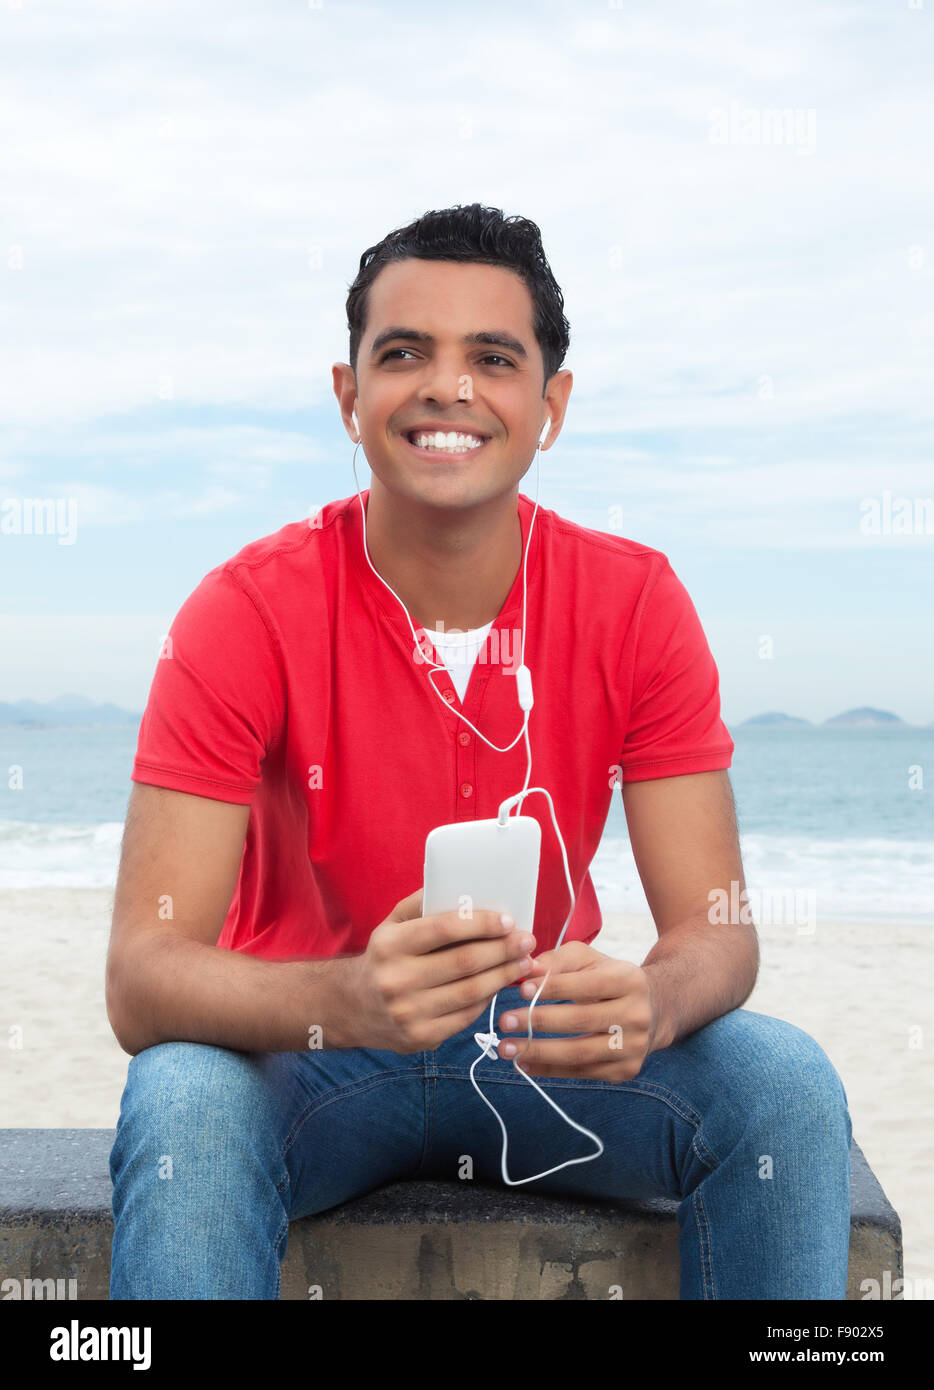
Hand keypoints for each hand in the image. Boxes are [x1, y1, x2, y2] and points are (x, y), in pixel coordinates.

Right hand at [340, 889, 535, 1053]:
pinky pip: (466, 1016)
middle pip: (465, 962)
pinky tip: (500, 984)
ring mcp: (409, 1013)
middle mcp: (397, 980)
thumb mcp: (392, 924)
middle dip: (503, 949)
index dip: (482, 923)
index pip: (444, 929)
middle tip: (528, 939)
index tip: (509, 920)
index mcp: (390, 945)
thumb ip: (423, 903)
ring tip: (523, 961)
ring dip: (504, 975)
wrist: (350, 1008)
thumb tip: (466, 887)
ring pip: (472, 992)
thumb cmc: (383, 957)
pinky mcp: (420, 1038)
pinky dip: (488, 999)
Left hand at [495, 941, 657, 1080]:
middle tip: (504, 1020)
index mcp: (630, 981)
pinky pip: (581, 1072)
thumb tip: (530, 969)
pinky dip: (548, 1069)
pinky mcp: (624, 1071)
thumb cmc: (609, 979)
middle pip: (581, 1021)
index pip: (587, 985)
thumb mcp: (589, 960)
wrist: (652, 1010)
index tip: (521, 989)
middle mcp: (637, 1016)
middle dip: (538, 1021)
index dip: (553, 987)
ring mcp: (633, 1047)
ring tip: (507, 1048)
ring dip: (538, 1052)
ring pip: (580, 1053)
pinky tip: (523, 1063)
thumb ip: (559, 960)